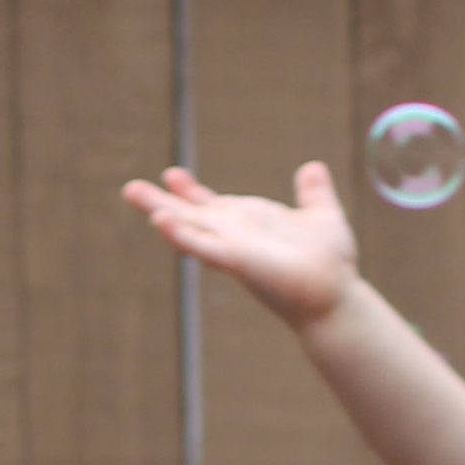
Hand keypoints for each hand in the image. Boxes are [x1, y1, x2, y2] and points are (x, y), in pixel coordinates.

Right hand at [121, 157, 359, 330]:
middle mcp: (235, 236)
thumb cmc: (330, 264)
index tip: (171, 174)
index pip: (212, 205)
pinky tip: (159, 221)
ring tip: (132, 192)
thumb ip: (314, 193)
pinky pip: (202, 246)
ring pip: (187, 226)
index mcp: (249, 224)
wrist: (335, 296)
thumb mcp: (322, 215)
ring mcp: (232, 248)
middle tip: (129, 187)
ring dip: (160, 212)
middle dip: (160, 201)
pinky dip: (180, 234)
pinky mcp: (235, 260)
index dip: (191, 191)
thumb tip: (311, 168)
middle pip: (189, 215)